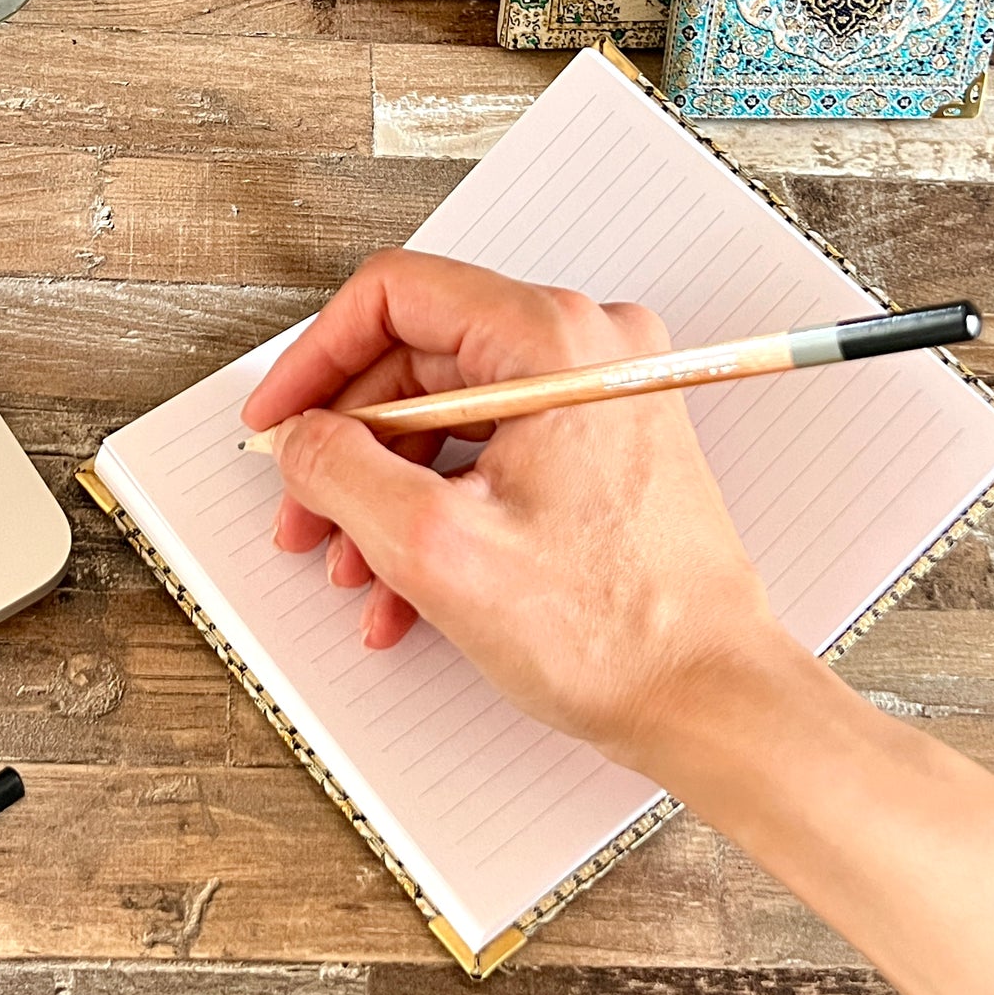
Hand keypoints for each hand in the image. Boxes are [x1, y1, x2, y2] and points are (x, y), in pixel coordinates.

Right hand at [241, 249, 792, 776]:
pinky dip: (440, 506)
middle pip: (417, 361)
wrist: (714, 699)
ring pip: (448, 414)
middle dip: (346, 446)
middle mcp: (584, 347)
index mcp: (550, 339)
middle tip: (302, 513)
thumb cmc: (616, 631)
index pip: (394, 295)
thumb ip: (341, 471)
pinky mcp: (605, 441)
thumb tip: (297, 438)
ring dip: (385, 490)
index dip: (315, 359)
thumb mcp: (436, 548)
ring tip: (355, 569)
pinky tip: (405, 587)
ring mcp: (599, 393)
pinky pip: (493, 449)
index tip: (279, 419)